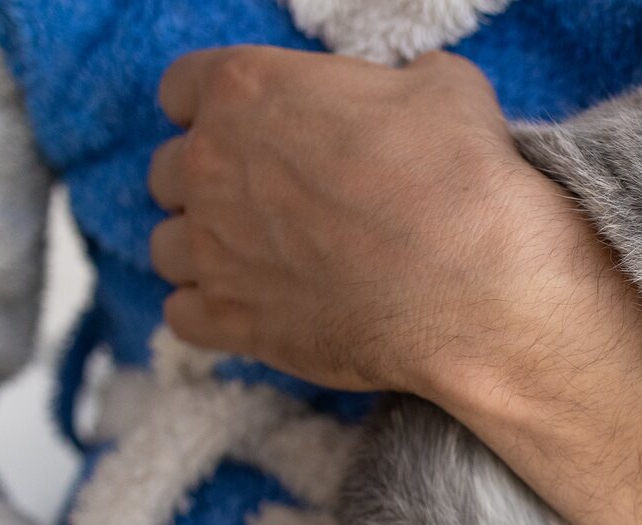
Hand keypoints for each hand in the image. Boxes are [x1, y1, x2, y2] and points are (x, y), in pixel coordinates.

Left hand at [148, 46, 604, 399]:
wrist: (475, 287)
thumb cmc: (460, 179)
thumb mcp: (441, 88)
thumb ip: (392, 86)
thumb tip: (403, 97)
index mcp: (246, 90)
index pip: (182, 88)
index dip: (216, 110)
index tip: (248, 132)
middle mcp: (210, 166)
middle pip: (168, 171)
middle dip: (209, 185)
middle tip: (265, 203)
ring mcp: (212, 250)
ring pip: (166, 248)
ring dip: (203, 253)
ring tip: (258, 264)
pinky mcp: (230, 322)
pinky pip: (181, 317)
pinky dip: (209, 314)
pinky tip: (254, 310)